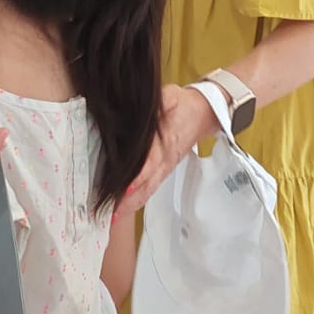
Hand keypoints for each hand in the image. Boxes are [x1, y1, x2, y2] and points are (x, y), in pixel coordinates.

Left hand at [122, 85, 221, 207]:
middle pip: (146, 185)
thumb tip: (148, 104)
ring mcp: (165, 169)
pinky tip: (121, 209)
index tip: (125, 186)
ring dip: (130, 205)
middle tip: (108, 210)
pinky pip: (149, 190)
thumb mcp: (171, 96)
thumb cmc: (184, 105)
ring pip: (147, 191)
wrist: (204, 114)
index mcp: (167, 142)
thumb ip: (160, 101)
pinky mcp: (163, 171)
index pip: (152, 162)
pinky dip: (135, 201)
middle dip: (127, 199)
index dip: (139, 175)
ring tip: (111, 216)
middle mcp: (165, 160)